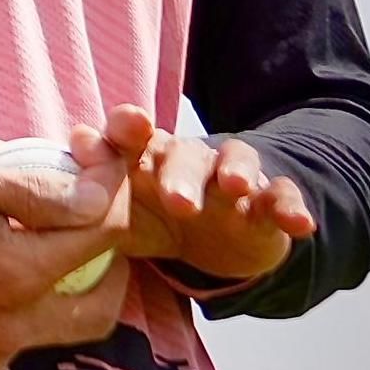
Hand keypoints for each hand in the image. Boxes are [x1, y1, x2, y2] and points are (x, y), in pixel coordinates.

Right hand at [0, 150, 131, 369]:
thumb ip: (33, 190)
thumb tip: (99, 195)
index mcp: (12, 273)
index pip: (100, 239)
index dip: (107, 202)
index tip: (99, 184)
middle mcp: (5, 330)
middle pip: (95, 310)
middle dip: (103, 274)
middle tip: (87, 244)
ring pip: (40, 335)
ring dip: (37, 299)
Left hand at [93, 105, 314, 280]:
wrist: (211, 242)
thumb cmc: (150, 217)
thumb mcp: (117, 213)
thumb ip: (91, 191)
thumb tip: (71, 148)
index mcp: (144, 157)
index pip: (131, 134)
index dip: (126, 128)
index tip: (125, 127)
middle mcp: (188, 159)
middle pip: (184, 153)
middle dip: (181, 173)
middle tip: (178, 201)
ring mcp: (230, 179)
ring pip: (235, 162)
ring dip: (236, 171)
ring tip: (235, 188)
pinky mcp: (265, 205)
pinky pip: (281, 197)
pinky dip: (290, 205)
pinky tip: (298, 222)